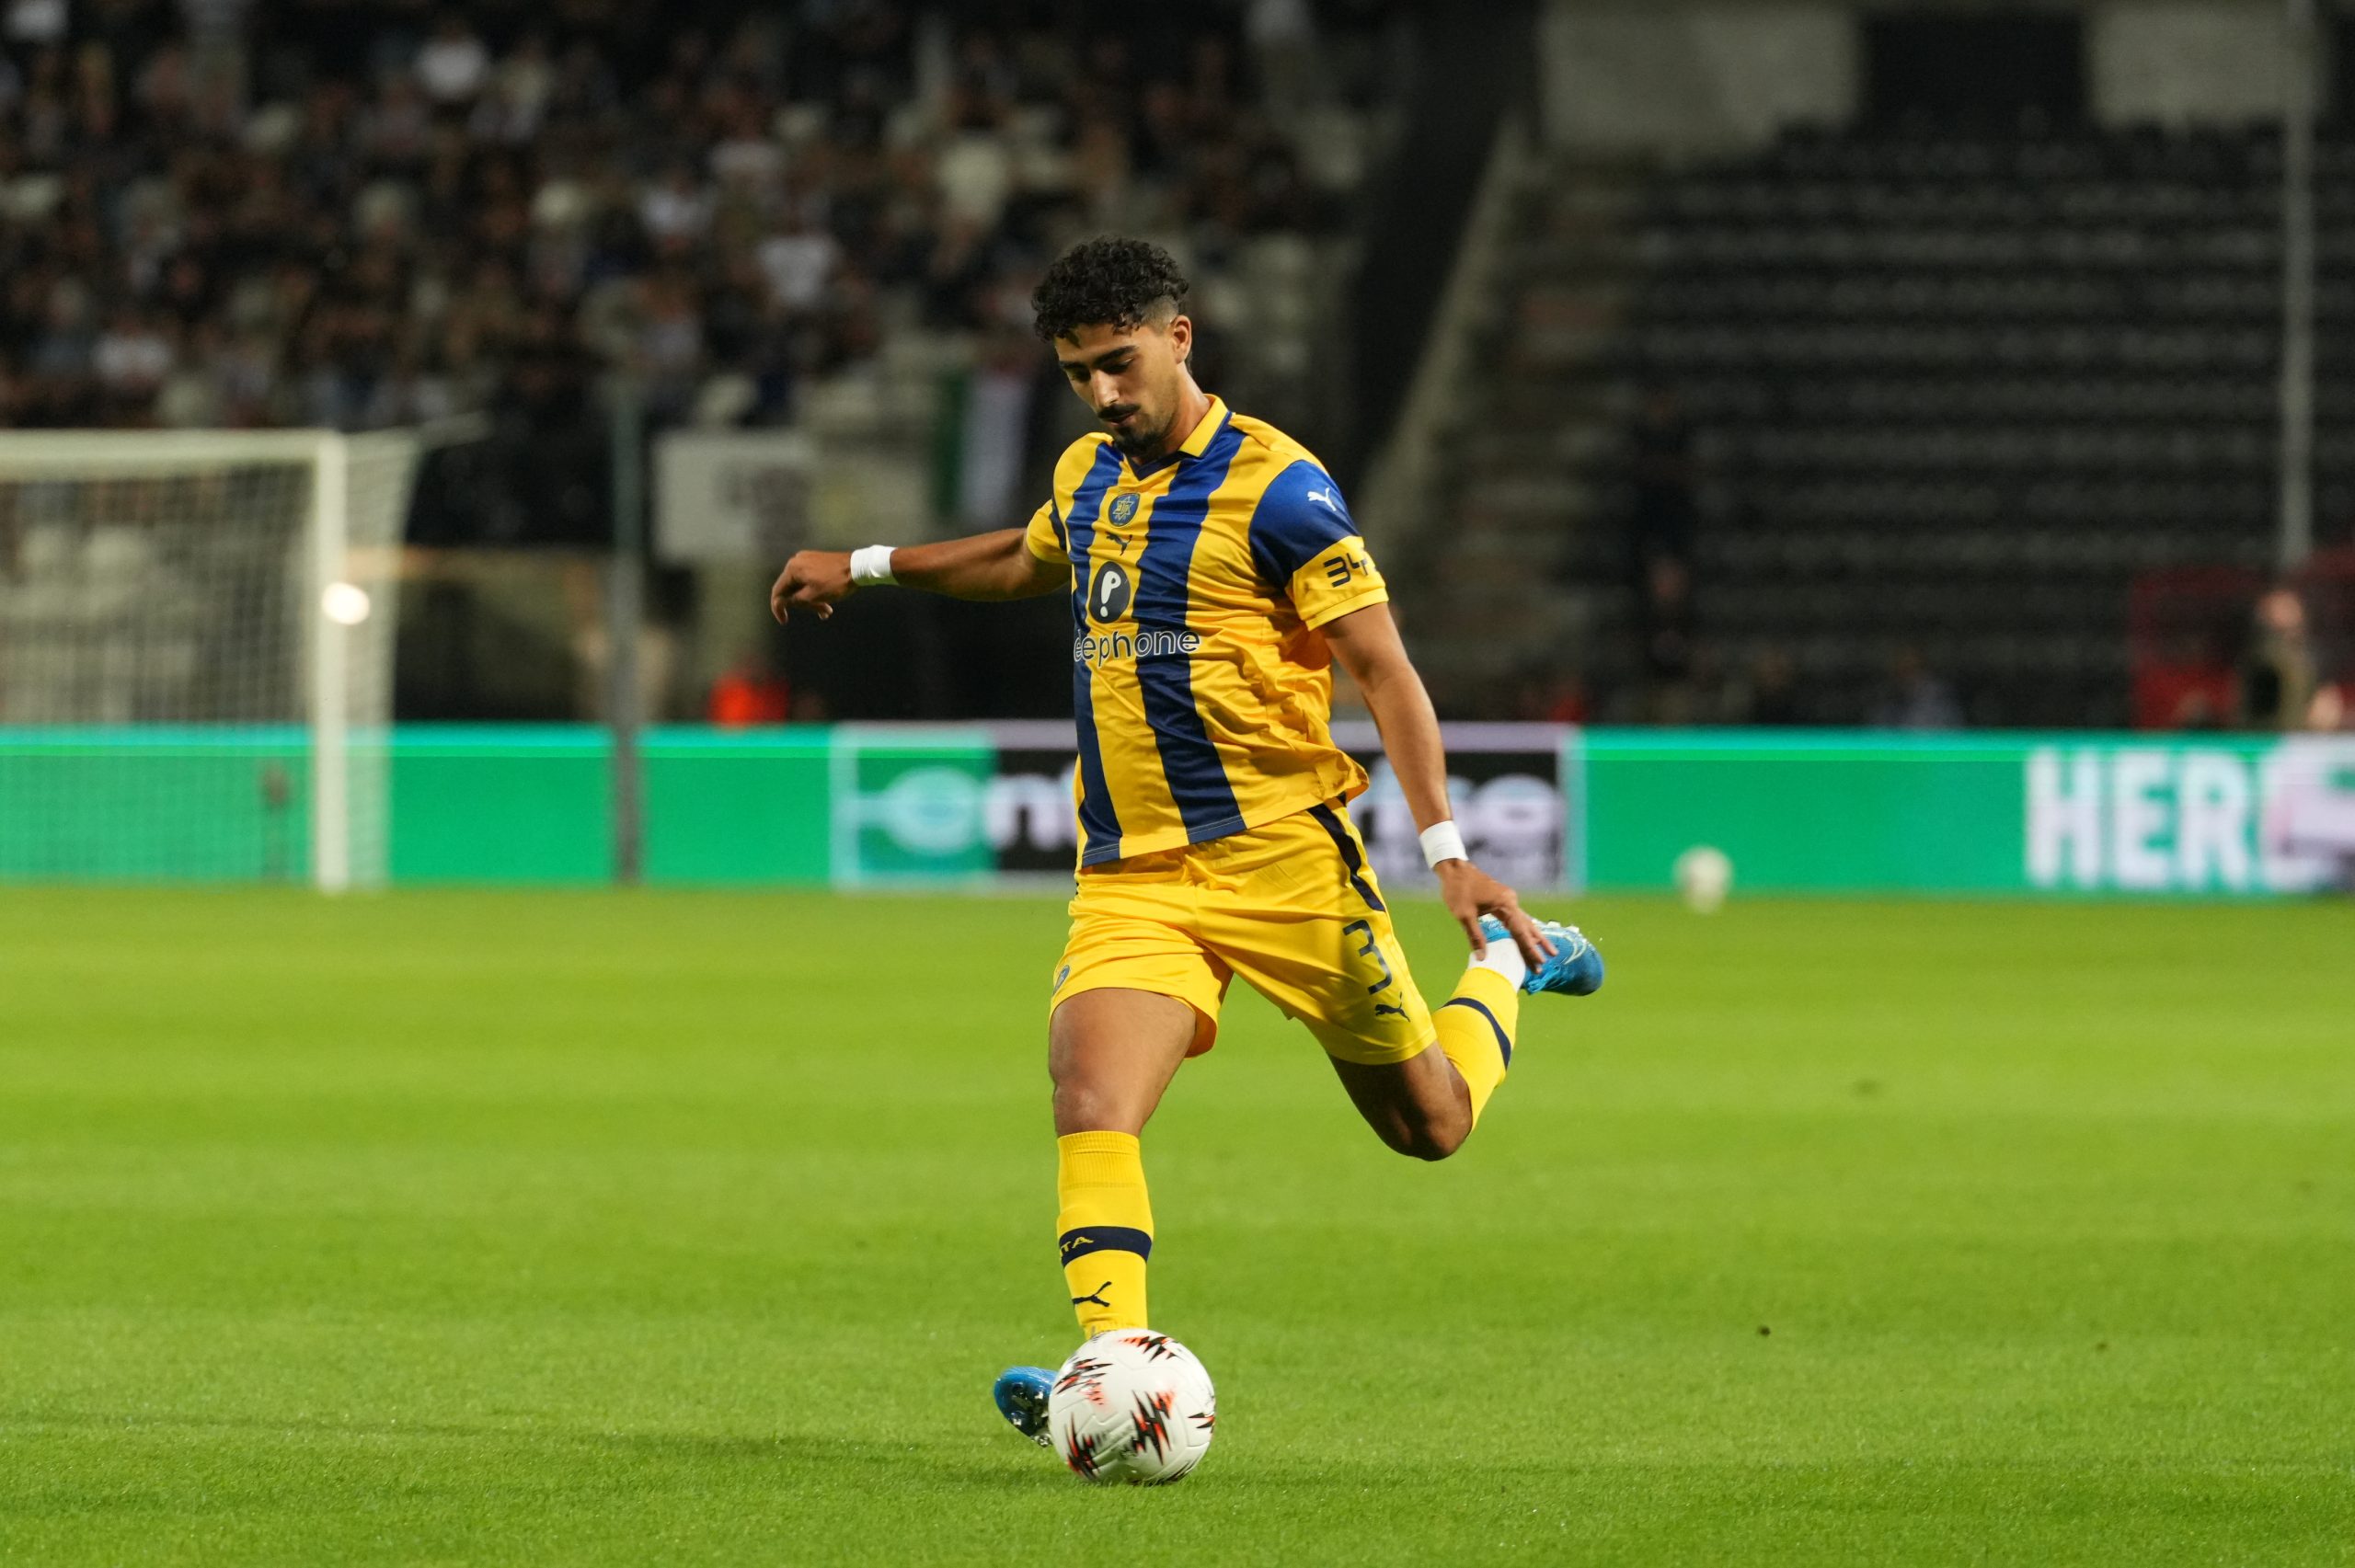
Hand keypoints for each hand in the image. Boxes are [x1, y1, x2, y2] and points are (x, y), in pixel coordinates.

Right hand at [769, 550, 853, 622]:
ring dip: (813, 600)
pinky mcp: (817, 561)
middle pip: (792, 589)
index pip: (778, 590)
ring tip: (827, 612)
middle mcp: (797, 561)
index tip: (784, 621)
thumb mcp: (812, 596)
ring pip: (803, 586)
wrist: (858, 567)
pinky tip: (827, 603)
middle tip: (821, 614)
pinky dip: (816, 592)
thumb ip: (793, 600)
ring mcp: (807, 559)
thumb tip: (781, 602)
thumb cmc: (835, 583)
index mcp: (792, 568)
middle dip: (804, 605)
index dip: (778, 608)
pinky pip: (810, 579)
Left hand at [1435, 859, 1556, 969]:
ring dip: (1533, 937)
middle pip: (1527, 926)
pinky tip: (1529, 938)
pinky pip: (1516, 918)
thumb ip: (1475, 937)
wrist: (1454, 870)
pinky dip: (1523, 929)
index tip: (1540, 962)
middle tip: (1550, 959)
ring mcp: (1508, 899)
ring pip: (1524, 922)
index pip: (1521, 931)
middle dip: (1537, 945)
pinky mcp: (1503, 900)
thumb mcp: (1464, 916)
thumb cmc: (1458, 891)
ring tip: (1546, 951)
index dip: (1530, 949)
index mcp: (1506, 904)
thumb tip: (1482, 957)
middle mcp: (1511, 901)